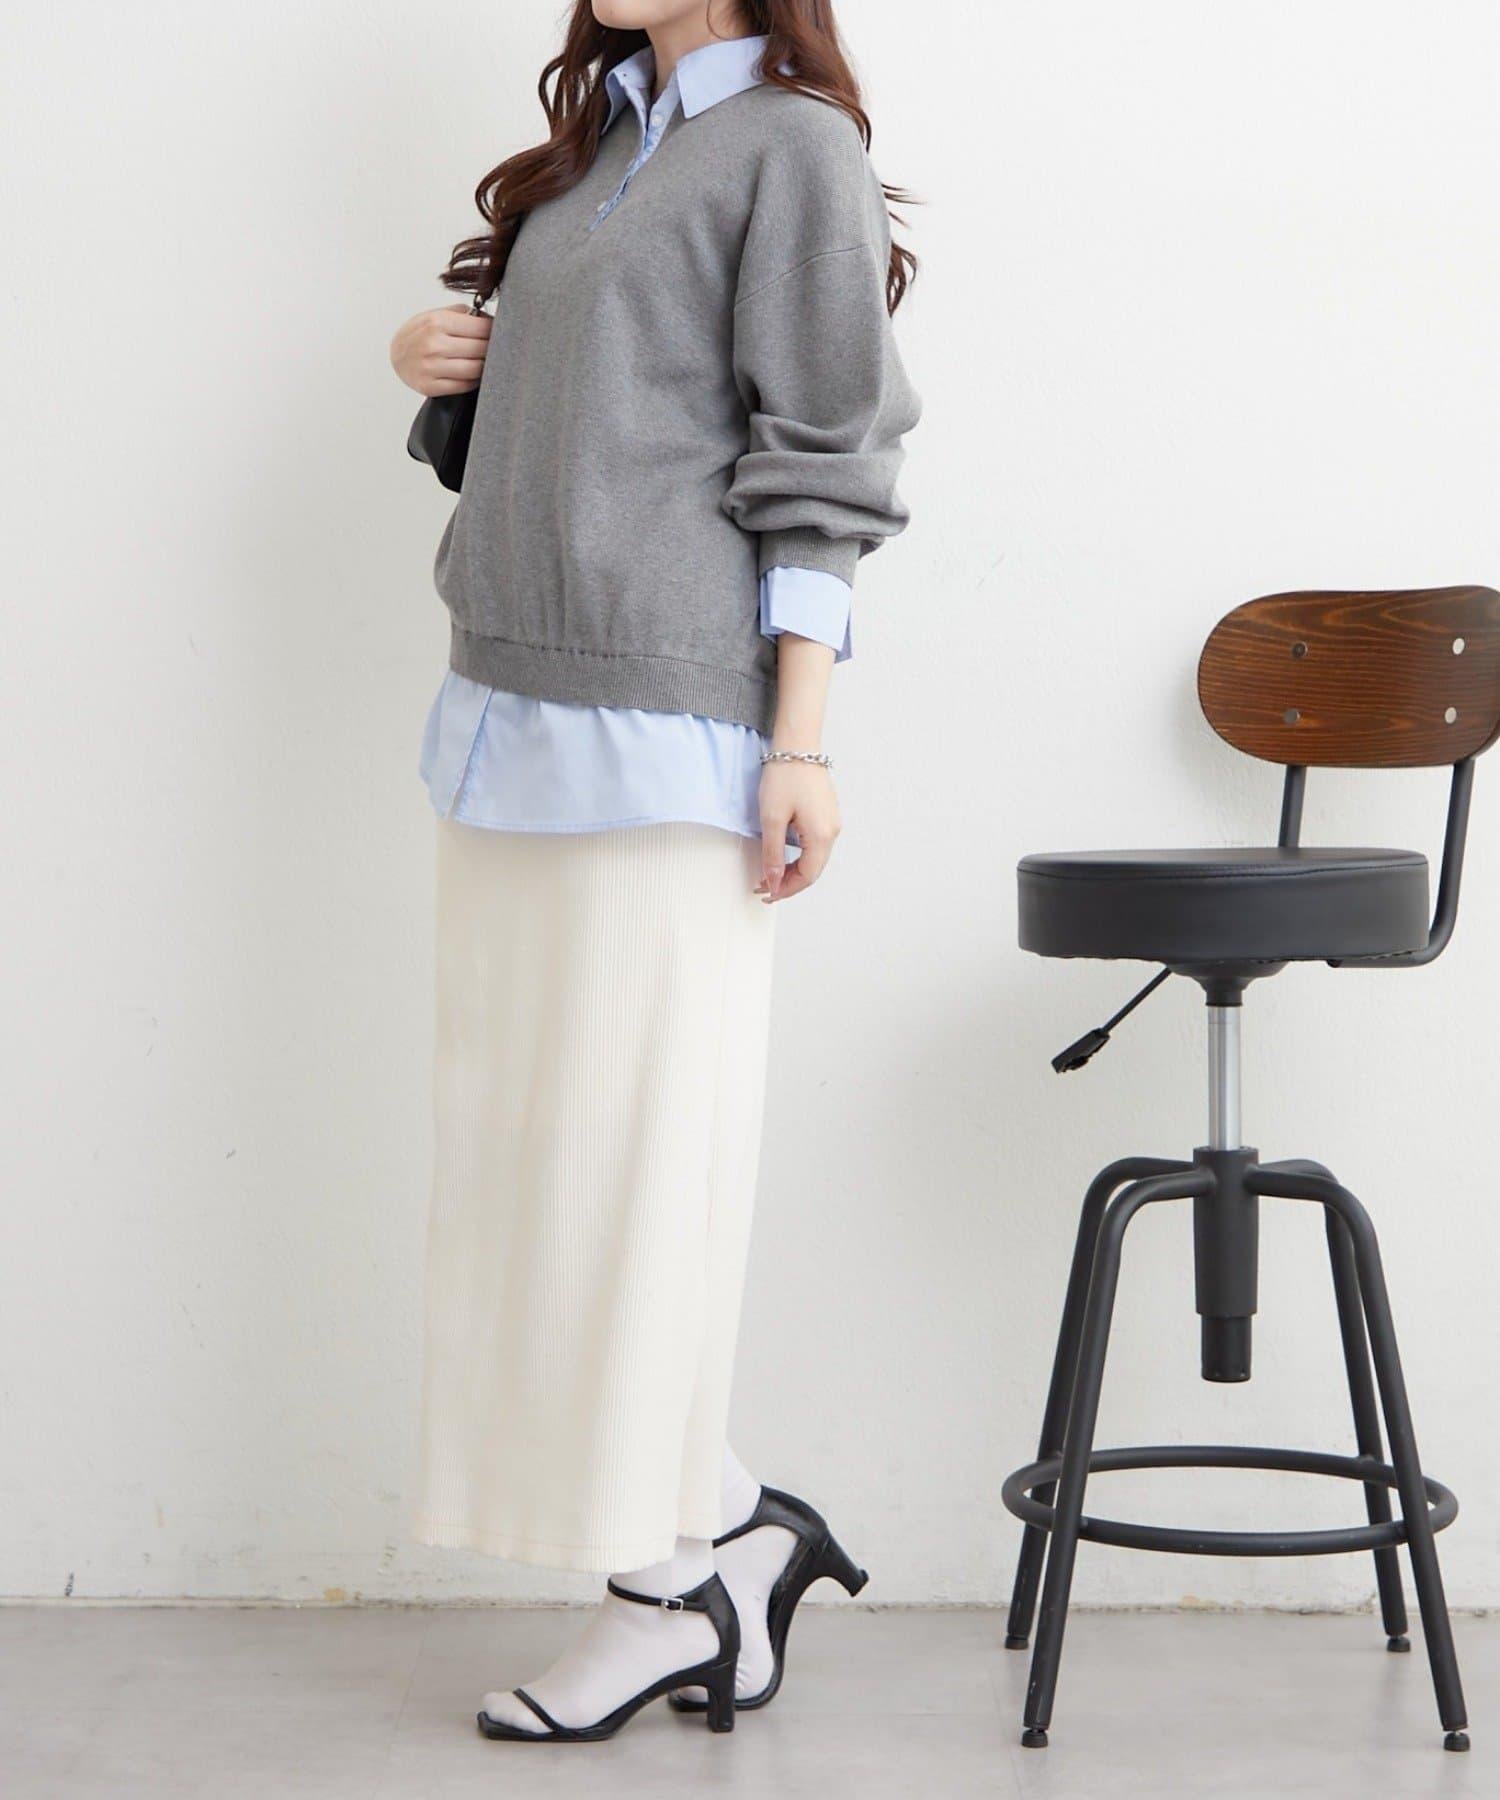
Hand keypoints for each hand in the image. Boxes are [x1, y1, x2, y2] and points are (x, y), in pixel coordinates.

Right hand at [389, 305, 491, 395]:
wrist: (396, 355)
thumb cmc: (419, 334)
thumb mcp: (436, 315)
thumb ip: (463, 314)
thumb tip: (491, 320)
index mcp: (438, 322)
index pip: (482, 328)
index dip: (495, 331)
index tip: (498, 333)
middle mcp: (434, 345)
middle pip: (481, 349)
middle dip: (493, 348)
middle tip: (495, 348)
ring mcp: (431, 367)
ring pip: (475, 369)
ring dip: (485, 366)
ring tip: (484, 360)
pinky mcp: (430, 386)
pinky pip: (464, 386)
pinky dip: (474, 380)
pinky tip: (472, 374)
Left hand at [756, 760, 840, 903]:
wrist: (797, 745)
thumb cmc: (784, 776)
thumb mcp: (772, 818)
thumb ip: (773, 854)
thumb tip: (772, 880)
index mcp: (821, 836)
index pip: (806, 877)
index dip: (785, 889)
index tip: (765, 893)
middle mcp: (832, 831)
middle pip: (812, 870)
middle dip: (788, 882)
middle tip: (763, 886)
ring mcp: (832, 822)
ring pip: (814, 858)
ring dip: (793, 869)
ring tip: (770, 872)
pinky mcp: (827, 813)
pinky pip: (815, 844)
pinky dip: (799, 855)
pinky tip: (783, 854)